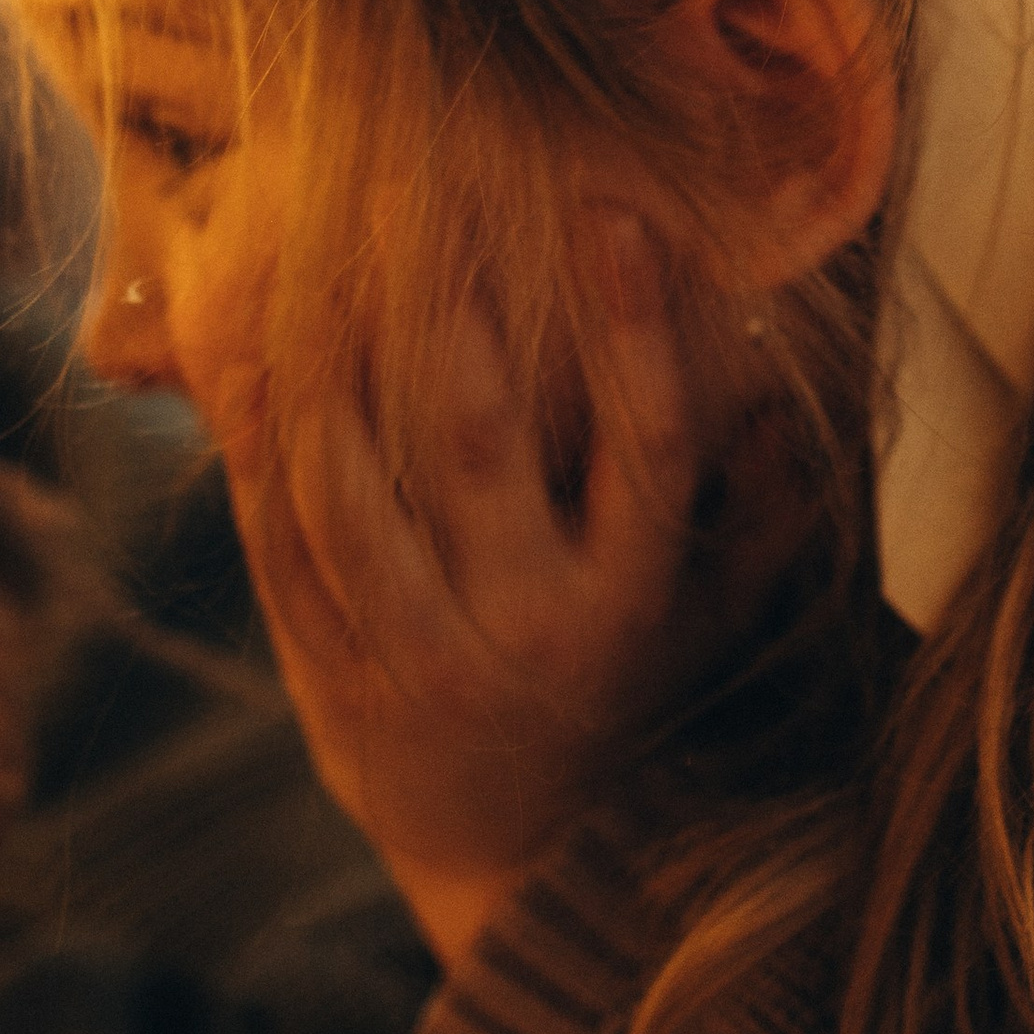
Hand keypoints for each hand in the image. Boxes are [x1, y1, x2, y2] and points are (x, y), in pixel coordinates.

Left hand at [198, 221, 787, 959]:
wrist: (517, 853)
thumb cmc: (630, 689)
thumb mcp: (711, 617)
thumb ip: (757, 510)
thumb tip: (790, 386)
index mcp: (632, 595)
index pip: (647, 440)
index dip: (635, 325)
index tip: (613, 210)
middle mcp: (530, 625)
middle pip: (480, 440)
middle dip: (447, 305)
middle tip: (417, 180)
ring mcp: (423, 656)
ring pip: (355, 491)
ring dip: (325, 365)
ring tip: (311, 246)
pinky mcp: (334, 675)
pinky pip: (283, 547)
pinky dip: (256, 450)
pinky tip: (242, 356)